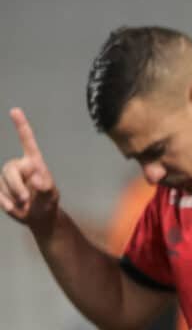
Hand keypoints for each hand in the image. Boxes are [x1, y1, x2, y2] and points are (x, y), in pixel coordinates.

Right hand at [0, 109, 59, 234]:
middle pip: (9, 170)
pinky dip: (4, 202)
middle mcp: (19, 166)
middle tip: (26, 199)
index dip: (21, 126)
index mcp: (34, 164)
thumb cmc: (47, 204)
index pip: (27, 142)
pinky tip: (13, 208)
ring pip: (2, 182)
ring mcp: (7, 176)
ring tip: (25, 204)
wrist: (38, 218)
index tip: (15, 111)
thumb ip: (46, 189)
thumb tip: (38, 180)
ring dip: (12, 197)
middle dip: (16, 187)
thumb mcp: (50, 199)